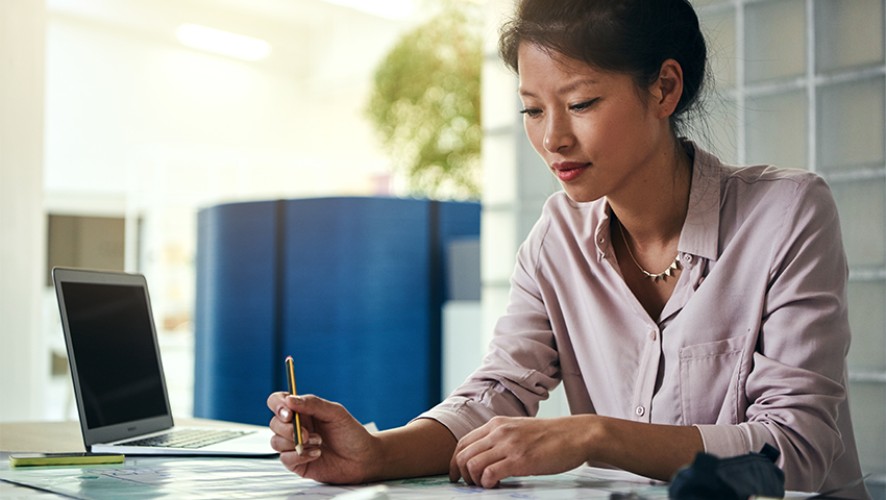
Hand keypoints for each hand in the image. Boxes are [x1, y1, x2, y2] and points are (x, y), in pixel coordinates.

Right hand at [267, 392, 381, 483]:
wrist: (362, 458)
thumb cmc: (351, 433)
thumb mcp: (335, 413)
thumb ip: (313, 404)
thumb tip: (289, 399)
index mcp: (302, 410)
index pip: (278, 402)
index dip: (277, 406)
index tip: (288, 413)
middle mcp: (295, 426)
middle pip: (274, 423)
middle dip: (288, 429)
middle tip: (307, 433)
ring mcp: (294, 445)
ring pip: (276, 442)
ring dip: (297, 443)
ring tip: (318, 443)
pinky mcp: (296, 462)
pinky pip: (285, 459)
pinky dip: (300, 456)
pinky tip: (317, 454)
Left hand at [449, 415, 594, 487]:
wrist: (577, 434)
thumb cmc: (552, 436)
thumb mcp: (519, 429)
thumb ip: (501, 437)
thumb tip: (485, 455)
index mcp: (497, 424)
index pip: (463, 442)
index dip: (455, 462)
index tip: (457, 475)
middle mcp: (499, 432)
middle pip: (463, 454)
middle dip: (461, 474)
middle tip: (471, 485)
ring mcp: (509, 445)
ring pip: (472, 465)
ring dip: (474, 480)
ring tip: (487, 485)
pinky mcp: (520, 460)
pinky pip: (490, 474)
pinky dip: (487, 483)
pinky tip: (497, 485)